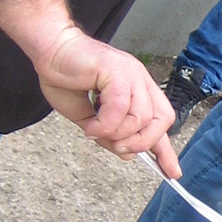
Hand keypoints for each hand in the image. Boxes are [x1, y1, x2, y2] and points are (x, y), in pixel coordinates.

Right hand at [0, 0, 179, 172]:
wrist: (49, 50)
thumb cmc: (65, 78)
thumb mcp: (89, 118)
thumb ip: (109, 134)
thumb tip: (128, 154)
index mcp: (137, 90)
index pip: (159, 121)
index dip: (166, 149)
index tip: (172, 172)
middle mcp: (139, 80)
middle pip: (160, 120)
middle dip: (140, 142)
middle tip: (116, 146)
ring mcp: (131, 74)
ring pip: (141, 117)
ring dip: (118, 134)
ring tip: (96, 132)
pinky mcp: (117, 70)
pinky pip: (121, 107)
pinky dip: (106, 124)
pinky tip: (91, 127)